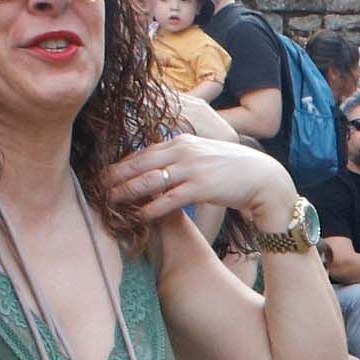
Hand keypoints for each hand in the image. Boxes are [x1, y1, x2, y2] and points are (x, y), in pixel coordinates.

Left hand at [102, 133, 301, 231]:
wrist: (264, 179)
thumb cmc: (233, 170)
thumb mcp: (203, 155)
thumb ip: (180, 158)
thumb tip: (158, 169)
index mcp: (181, 141)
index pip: (142, 152)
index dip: (120, 165)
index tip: (103, 175)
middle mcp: (183, 151)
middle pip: (138, 164)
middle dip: (114, 178)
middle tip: (95, 189)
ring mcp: (191, 169)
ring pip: (148, 182)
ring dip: (125, 194)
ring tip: (109, 204)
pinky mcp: (200, 188)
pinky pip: (167, 200)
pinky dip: (150, 209)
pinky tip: (138, 217)